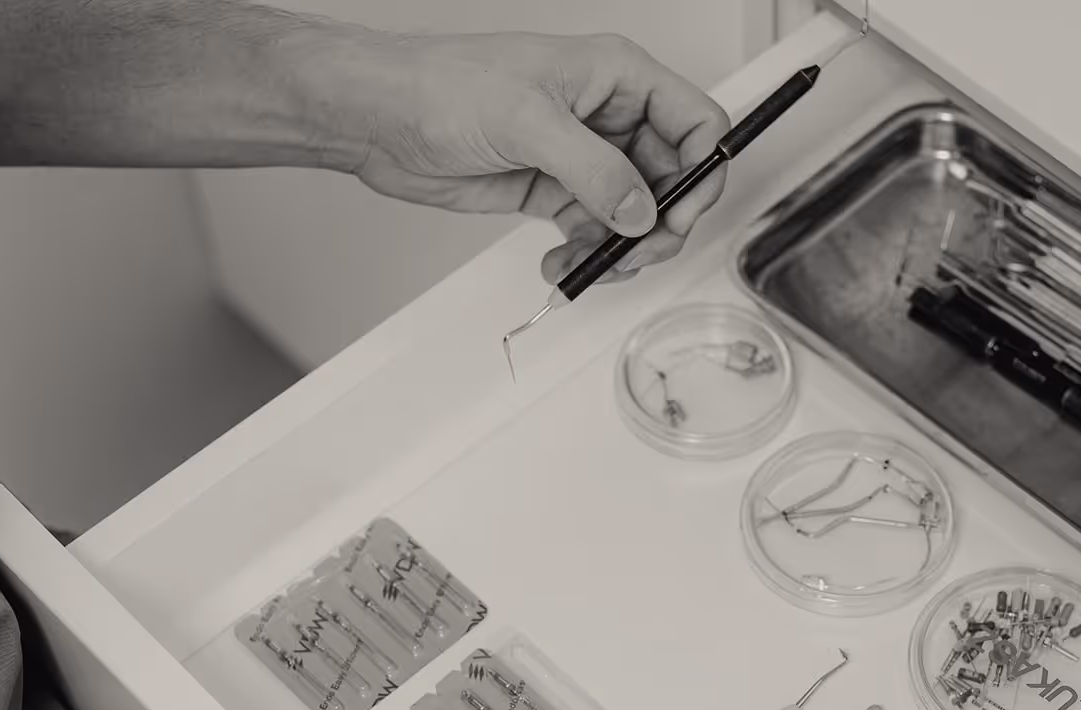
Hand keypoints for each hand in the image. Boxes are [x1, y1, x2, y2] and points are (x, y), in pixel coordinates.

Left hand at [323, 29, 731, 285]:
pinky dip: (585, 255)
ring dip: (618, 248)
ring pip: (634, 214)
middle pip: (671, 178)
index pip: (695, 121)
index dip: (699, 172)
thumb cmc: (442, 85)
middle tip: (631, 253)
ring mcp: (581, 155)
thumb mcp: (528, 121)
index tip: (678, 214)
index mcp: (616, 75)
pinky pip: (593, 230)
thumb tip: (640, 211)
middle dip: (658, 225)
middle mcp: (606, 114)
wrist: (381, 117)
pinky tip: (560, 263)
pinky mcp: (553, 189)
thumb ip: (595, 171)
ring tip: (587, 263)